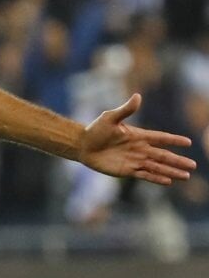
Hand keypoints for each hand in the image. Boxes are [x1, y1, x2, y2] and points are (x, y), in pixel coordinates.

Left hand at [79, 94, 195, 184]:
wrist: (82, 145)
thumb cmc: (95, 129)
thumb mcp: (110, 118)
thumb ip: (126, 110)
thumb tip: (138, 96)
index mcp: (138, 135)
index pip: (160, 138)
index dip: (173, 140)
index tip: (188, 142)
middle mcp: (139, 149)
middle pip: (163, 155)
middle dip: (178, 160)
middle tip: (193, 165)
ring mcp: (134, 160)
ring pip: (157, 167)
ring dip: (171, 171)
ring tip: (186, 176)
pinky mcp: (127, 170)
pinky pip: (145, 175)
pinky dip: (156, 178)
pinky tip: (168, 181)